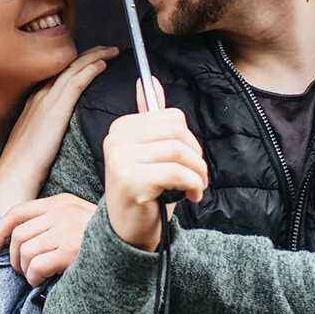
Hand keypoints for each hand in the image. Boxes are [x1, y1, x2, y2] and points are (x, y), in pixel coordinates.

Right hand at [0, 47, 117, 214]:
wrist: (13, 175)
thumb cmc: (25, 166)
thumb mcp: (37, 141)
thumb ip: (50, 130)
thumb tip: (63, 131)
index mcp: (34, 101)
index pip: (59, 74)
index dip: (78, 63)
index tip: (94, 59)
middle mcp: (39, 95)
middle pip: (67, 66)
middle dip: (89, 54)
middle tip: (108, 48)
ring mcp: (46, 100)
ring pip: (73, 68)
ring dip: (94, 56)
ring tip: (111, 51)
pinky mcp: (55, 110)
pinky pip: (76, 82)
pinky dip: (90, 70)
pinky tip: (103, 65)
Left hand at [0, 193, 97, 285]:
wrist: (134, 240)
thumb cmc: (104, 237)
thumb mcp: (78, 219)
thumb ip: (53, 223)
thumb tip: (19, 242)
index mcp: (61, 202)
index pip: (17, 212)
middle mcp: (62, 212)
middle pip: (18, 235)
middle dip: (13, 257)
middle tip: (21, 269)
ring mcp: (67, 230)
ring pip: (25, 251)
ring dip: (24, 269)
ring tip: (34, 276)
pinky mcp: (72, 249)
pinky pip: (37, 266)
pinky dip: (34, 277)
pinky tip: (42, 281)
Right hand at [103, 80, 207, 251]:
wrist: (129, 232)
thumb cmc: (146, 192)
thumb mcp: (150, 153)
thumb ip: (151, 119)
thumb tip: (149, 81)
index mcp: (121, 128)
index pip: (171, 117)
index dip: (189, 141)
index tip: (189, 161)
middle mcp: (116, 140)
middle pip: (178, 131)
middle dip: (196, 156)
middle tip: (197, 177)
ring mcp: (121, 160)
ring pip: (179, 152)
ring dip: (198, 174)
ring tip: (196, 188)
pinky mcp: (130, 181)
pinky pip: (178, 173)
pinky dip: (193, 186)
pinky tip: (191, 197)